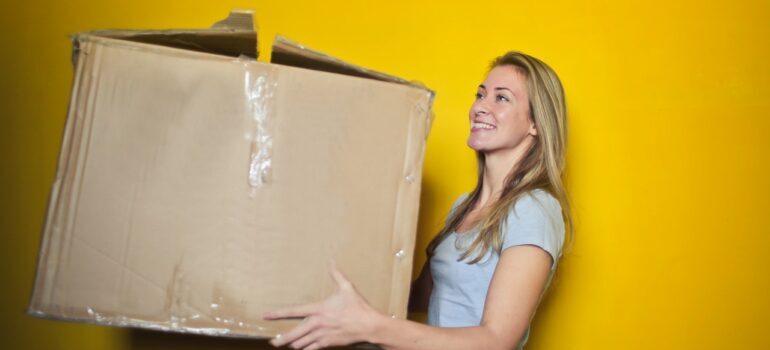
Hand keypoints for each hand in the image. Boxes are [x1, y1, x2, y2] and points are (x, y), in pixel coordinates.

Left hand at [263, 264, 382, 348]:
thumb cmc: (357, 306)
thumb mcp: (347, 287)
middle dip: (281, 339)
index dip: (277, 314)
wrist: (368, 326)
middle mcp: (317, 324)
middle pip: (293, 334)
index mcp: (319, 309)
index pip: (293, 311)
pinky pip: (311, 349)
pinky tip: (301, 349)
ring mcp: (321, 335)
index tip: (266, 315)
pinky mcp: (327, 344)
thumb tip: (331, 260)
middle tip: (273, 341)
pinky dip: (305, 349)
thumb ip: (336, 274)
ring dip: (293, 344)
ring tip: (286, 344)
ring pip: (300, 344)